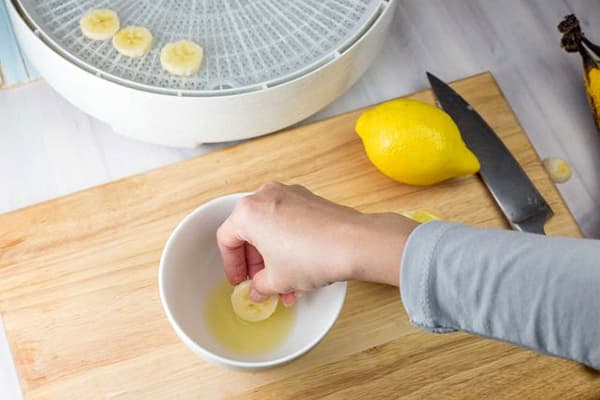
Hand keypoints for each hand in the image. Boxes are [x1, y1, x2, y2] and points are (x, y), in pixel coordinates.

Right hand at [216, 182, 418, 304]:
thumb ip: (260, 286)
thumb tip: (258, 288)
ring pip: (272, 229)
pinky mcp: (310, 200)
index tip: (238, 280)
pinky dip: (290, 245)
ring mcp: (290, 194)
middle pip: (250, 232)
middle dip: (256, 263)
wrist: (354, 244)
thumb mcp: (277, 280)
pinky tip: (302, 271)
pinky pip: (290, 223)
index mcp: (248, 212)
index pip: (227, 239)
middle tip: (261, 283)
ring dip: (275, 258)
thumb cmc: (312, 256)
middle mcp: (267, 196)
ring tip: (287, 286)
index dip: (231, 265)